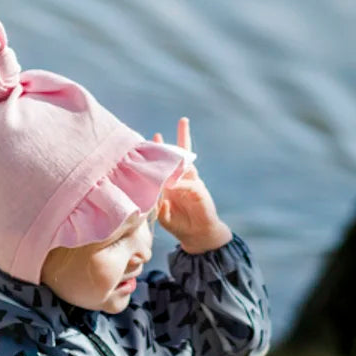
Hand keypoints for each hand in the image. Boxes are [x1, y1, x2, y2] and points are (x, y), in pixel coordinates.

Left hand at [154, 117, 231, 253]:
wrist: (197, 236)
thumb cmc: (180, 225)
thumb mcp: (163, 217)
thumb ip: (159, 208)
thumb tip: (160, 199)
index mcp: (172, 185)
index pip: (166, 165)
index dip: (161, 152)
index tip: (154, 136)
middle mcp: (183, 180)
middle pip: (181, 156)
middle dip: (182, 138)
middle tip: (182, 120)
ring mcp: (192, 184)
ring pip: (188, 164)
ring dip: (184, 148)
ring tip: (183, 126)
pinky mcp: (200, 192)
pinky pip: (189, 184)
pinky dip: (181, 182)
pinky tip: (173, 182)